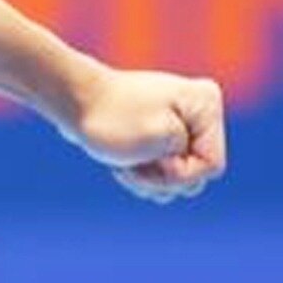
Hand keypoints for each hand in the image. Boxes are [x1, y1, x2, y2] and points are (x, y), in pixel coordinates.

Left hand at [60, 66, 226, 202]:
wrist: (72, 100)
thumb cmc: (112, 118)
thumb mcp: (163, 143)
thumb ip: (192, 166)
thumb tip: (191, 172)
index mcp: (206, 103)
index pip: (211, 165)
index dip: (178, 172)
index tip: (149, 155)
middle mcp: (199, 112)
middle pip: (197, 177)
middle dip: (162, 179)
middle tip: (133, 161)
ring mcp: (181, 126)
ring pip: (179, 181)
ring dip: (150, 182)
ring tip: (125, 162)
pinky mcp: (162, 138)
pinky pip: (164, 176)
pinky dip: (143, 178)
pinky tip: (122, 165)